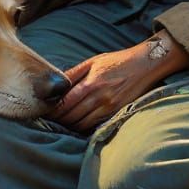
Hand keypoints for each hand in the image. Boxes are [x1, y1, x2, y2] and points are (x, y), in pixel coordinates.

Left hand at [54, 31, 188, 132]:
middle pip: (71, 118)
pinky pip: (95, 125)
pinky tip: (78, 123)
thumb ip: (74, 73)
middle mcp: (99, 98)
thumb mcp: (93, 61)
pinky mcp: (116, 113)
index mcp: (90, 84)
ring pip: (82, 125)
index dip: (52, 111)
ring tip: (62, 122)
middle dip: (59, 120)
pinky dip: (84, 127)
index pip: (65, 104)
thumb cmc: (117, 61)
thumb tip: (56, 84)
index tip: (44, 111)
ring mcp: (109, 108)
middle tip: (49, 119)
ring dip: (70, 126)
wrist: (144, 65)